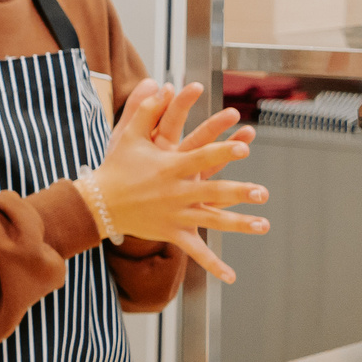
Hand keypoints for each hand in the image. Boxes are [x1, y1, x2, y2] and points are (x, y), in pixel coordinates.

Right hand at [84, 81, 268, 281]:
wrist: (97, 202)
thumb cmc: (116, 166)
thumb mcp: (127, 136)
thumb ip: (145, 110)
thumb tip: (159, 85)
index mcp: (169, 167)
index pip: (201, 157)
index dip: (223, 151)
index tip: (244, 147)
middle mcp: (175, 192)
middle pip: (212, 192)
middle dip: (238, 193)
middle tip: (261, 193)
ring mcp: (175, 214)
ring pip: (212, 221)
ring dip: (239, 224)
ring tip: (263, 225)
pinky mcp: (172, 232)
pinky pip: (195, 251)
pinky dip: (213, 265)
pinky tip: (231, 276)